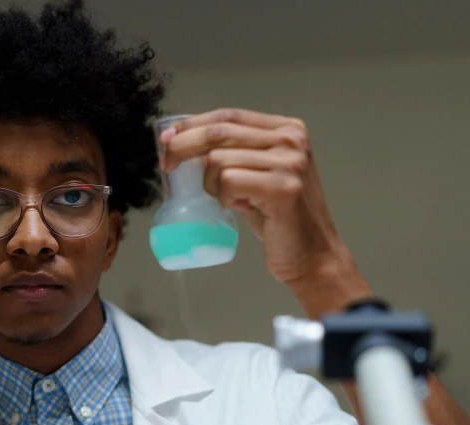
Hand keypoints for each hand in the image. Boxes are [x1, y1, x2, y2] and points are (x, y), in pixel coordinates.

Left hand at [160, 108, 367, 300]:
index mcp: (287, 129)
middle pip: (218, 133)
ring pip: (219, 160)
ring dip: (212, 186)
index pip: (228, 116)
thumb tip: (182, 143)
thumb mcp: (256, 174)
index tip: (167, 139)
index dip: (192, 124)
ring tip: (233, 200)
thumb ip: (232, 153)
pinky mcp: (282, 187)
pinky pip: (228, 182)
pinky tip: (242, 207)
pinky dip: (224, 198)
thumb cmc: (279, 217)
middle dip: (183, 147)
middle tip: (167, 165)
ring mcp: (289, 162)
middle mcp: (291, 140)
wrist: (312, 253)